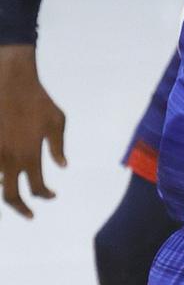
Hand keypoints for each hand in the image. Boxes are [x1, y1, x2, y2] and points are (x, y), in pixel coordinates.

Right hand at [0, 45, 66, 218]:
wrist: (11, 83)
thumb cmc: (39, 101)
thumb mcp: (57, 122)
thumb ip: (58, 147)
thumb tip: (62, 167)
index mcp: (30, 155)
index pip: (37, 188)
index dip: (45, 196)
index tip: (51, 196)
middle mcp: (9, 159)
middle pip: (11, 196)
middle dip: (21, 208)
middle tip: (30, 214)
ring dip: (7, 191)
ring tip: (18, 195)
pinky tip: (7, 174)